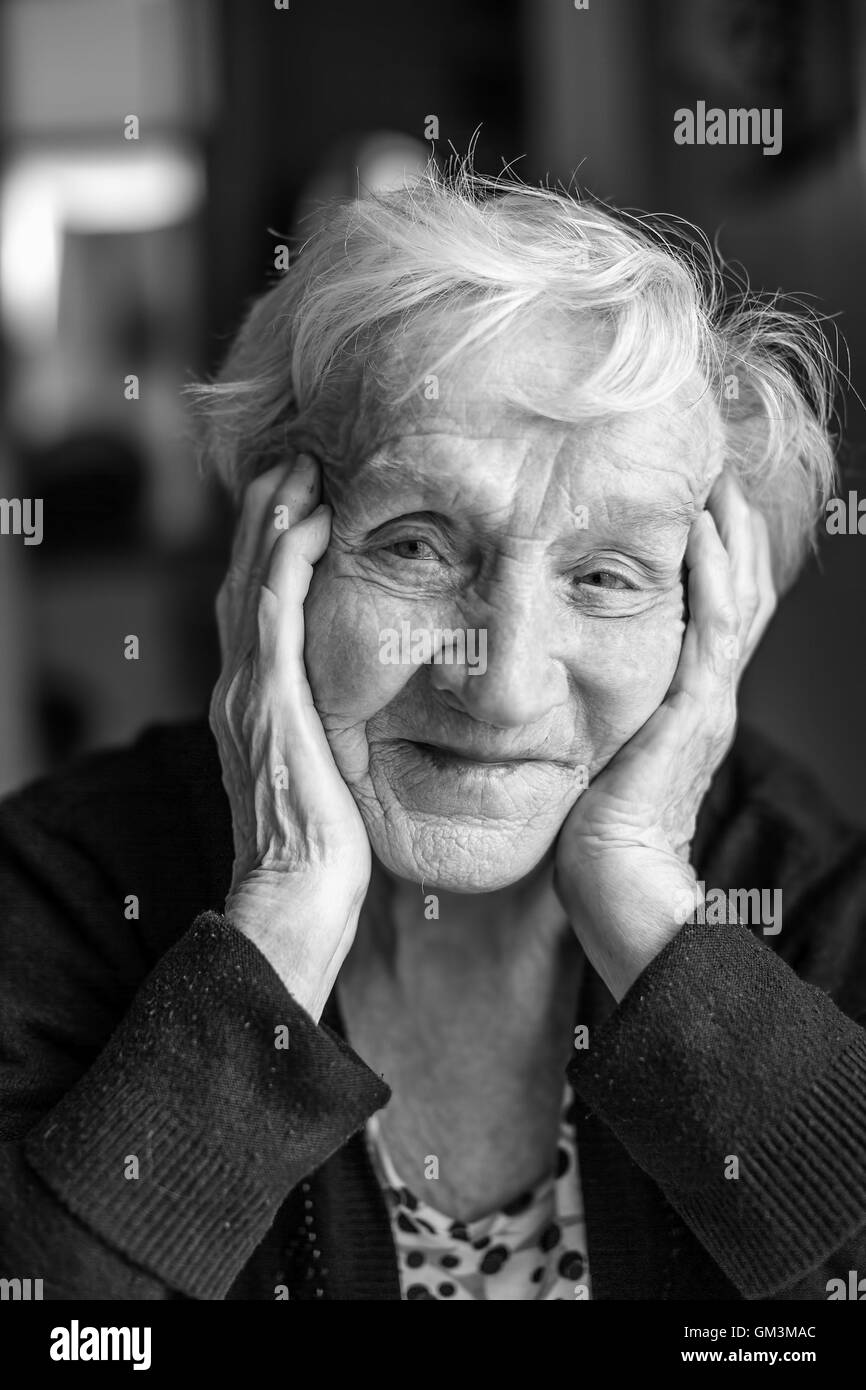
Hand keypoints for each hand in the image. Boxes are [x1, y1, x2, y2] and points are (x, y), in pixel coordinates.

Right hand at [209, 453, 371, 1017]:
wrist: (294, 896)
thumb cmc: (321, 853)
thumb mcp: (327, 780)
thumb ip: (332, 738)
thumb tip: (364, 723)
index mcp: (254, 704)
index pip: (258, 607)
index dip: (273, 551)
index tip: (302, 505)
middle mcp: (241, 688)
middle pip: (248, 578)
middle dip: (268, 516)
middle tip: (294, 461)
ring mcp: (249, 690)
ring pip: (255, 580)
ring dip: (276, 518)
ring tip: (302, 467)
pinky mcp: (270, 698)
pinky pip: (274, 609)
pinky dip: (287, 558)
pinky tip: (309, 518)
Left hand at [553, 471, 776, 1001]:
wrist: (620, 889)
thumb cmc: (595, 834)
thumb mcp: (594, 757)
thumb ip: (589, 717)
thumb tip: (544, 690)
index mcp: (687, 703)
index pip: (711, 611)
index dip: (710, 555)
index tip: (690, 500)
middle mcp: (707, 695)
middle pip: (738, 592)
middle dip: (728, 529)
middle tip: (714, 469)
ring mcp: (708, 702)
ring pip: (737, 599)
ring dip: (728, 536)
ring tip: (717, 479)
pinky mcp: (696, 714)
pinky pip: (716, 632)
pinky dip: (715, 578)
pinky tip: (703, 532)